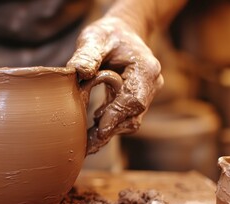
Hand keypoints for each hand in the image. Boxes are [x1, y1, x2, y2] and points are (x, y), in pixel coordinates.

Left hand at [67, 17, 162, 153]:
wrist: (122, 33)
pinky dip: (108, 125)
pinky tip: (91, 131)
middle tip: (87, 145)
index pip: (135, 99)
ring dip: (108, 131)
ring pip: (130, 121)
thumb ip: (87, 54)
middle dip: (110, 130)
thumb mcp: (95, 38)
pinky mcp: (134, 100)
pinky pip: (124, 118)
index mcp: (145, 69)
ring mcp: (145, 94)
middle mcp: (150, 85)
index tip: (99, 127)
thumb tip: (78, 72)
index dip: (117, 115)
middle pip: (134, 115)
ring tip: (86, 141)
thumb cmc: (109, 35)